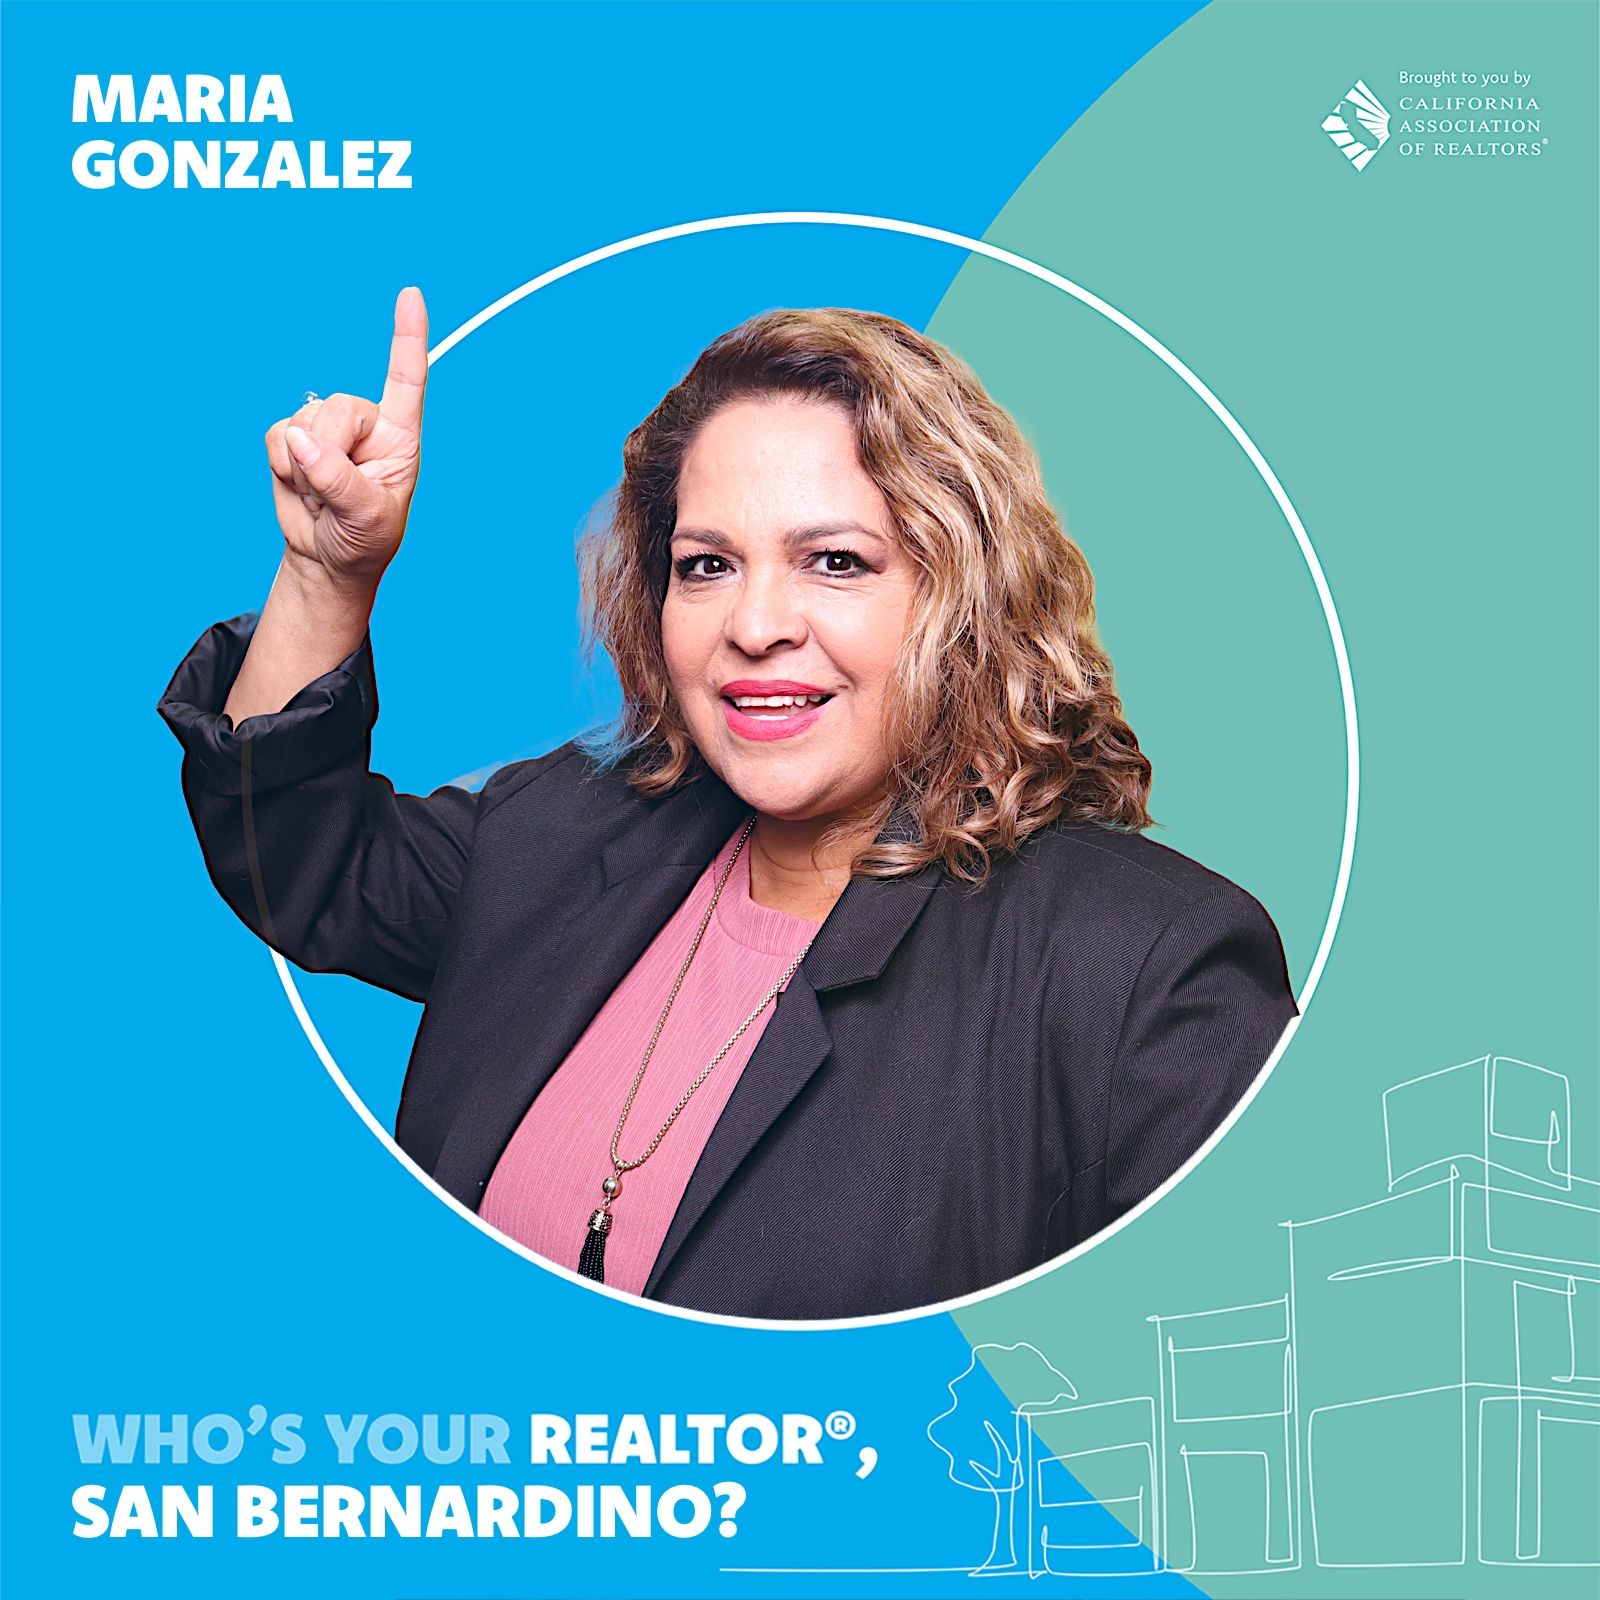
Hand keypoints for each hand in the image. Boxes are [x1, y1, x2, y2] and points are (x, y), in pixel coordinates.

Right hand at [265, 286, 428, 595]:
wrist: (329, 556)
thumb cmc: (364, 538)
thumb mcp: (366, 516)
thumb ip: (339, 479)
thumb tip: (303, 440)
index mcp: (400, 436)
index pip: (406, 380)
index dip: (408, 338)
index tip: (411, 295)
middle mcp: (366, 424)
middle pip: (337, 408)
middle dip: (329, 453)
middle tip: (335, 493)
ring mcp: (326, 428)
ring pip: (303, 421)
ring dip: (305, 468)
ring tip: (322, 495)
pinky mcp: (291, 438)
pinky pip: (275, 436)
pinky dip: (282, 466)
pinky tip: (301, 486)